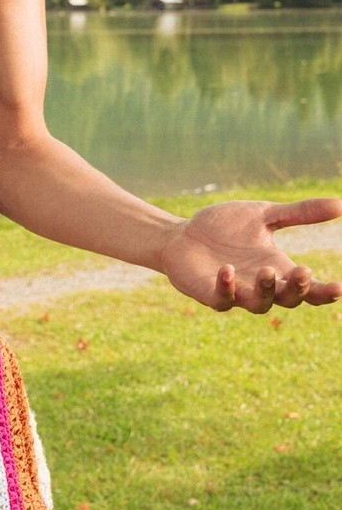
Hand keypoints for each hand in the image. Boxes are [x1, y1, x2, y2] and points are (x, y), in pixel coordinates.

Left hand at [156, 197, 341, 312]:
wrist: (183, 235)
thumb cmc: (225, 228)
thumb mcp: (265, 215)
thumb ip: (299, 213)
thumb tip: (340, 204)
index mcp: (278, 268)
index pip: (308, 288)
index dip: (324, 292)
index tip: (339, 287)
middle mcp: (260, 286)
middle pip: (287, 299)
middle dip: (297, 288)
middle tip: (304, 271)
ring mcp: (236, 293)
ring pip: (258, 304)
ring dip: (265, 290)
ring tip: (266, 271)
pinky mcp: (210, 294)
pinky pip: (222, 300)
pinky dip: (226, 287)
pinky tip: (227, 270)